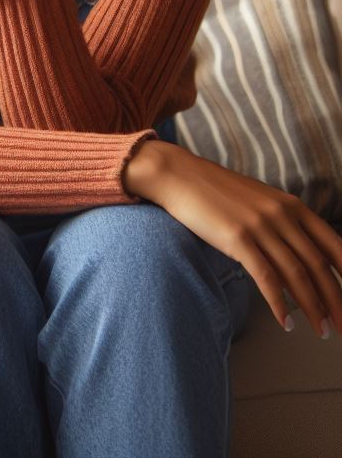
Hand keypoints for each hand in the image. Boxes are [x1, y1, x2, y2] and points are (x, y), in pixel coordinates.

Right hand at [127, 140, 341, 336]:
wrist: (179, 175)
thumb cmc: (216, 191)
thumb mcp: (259, 200)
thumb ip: (283, 224)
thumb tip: (299, 259)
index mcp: (292, 206)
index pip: (334, 245)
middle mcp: (281, 215)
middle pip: (319, 266)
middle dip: (336, 301)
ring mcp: (260, 226)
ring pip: (297, 275)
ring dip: (312, 308)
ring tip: (321, 331)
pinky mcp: (237, 238)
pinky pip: (266, 278)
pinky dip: (279, 303)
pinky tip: (285, 321)